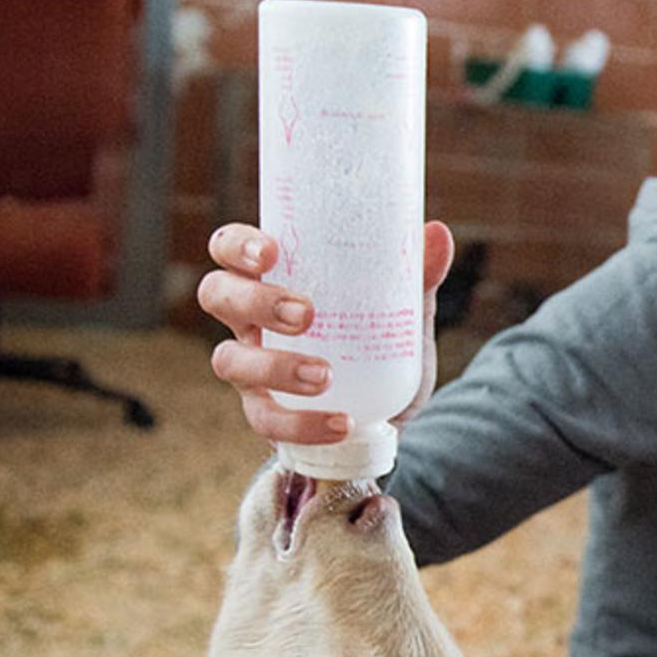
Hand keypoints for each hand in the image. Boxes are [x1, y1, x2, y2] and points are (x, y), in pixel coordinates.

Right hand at [200, 221, 454, 443]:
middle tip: (305, 314)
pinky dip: (302, 423)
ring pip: (229, 360)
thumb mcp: (401, 316)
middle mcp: (249, 321)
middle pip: (217, 295)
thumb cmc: (378, 350)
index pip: (229, 249)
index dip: (237, 245)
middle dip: (254, 301)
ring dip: (275, 366)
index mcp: (271, 281)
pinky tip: (341, 422)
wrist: (388, 418)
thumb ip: (416, 280)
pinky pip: (266, 421)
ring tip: (324, 374)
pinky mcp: (265, 414)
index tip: (271, 252)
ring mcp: (250, 369)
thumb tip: (438, 234)